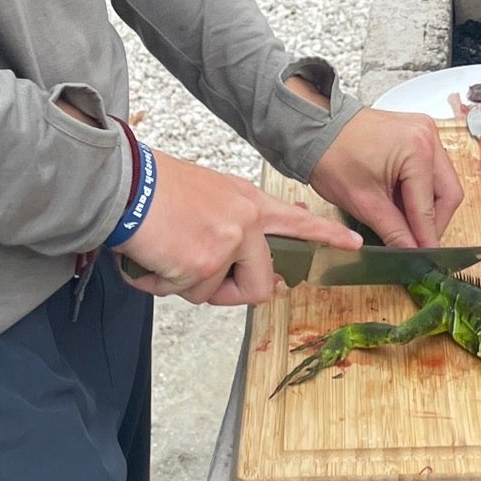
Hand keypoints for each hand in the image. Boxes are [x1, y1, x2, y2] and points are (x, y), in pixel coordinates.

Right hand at [117, 152, 360, 306]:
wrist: (125, 186)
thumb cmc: (157, 192)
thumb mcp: (211, 196)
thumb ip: (236, 222)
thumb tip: (251, 253)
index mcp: (250, 203)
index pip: (299, 221)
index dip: (327, 236)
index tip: (354, 245)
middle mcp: (247, 222)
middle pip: (259, 285)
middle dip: (229, 292)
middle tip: (199, 274)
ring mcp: (229, 243)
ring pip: (215, 294)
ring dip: (186, 284)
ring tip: (168, 253)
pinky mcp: (205, 264)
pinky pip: (185, 294)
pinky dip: (161, 284)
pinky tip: (152, 256)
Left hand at [307, 107, 462, 250]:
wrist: (316, 129)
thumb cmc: (332, 157)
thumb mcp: (363, 203)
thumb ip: (393, 230)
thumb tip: (412, 251)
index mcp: (417, 150)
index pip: (428, 206)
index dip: (426, 235)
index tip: (425, 257)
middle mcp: (429, 137)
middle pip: (448, 192)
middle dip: (434, 221)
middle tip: (418, 243)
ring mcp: (427, 132)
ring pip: (444, 181)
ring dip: (429, 206)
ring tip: (407, 223)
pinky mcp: (420, 133)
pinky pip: (432, 168)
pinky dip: (422, 190)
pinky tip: (404, 203)